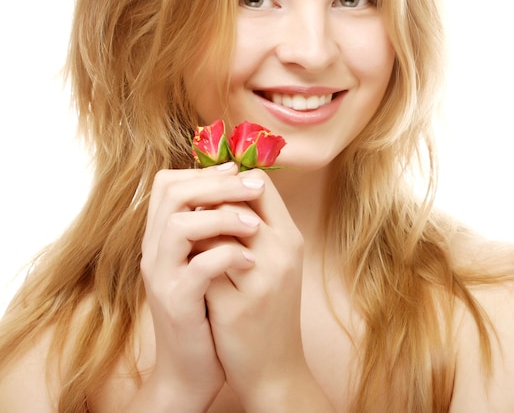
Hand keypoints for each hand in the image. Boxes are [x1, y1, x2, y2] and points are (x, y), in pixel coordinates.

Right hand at [139, 162, 263, 408]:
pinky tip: (251, 260)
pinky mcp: (177, 303)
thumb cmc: (205, 308)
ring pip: (179, 224)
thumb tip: (234, 184)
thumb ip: (208, 227)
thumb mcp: (204, 260)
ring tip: (254, 225)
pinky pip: (199, 268)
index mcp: (161, 237)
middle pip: (172, 193)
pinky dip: (228, 256)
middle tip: (252, 186)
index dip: (202, 171)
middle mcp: (155, 251)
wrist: (190, 368)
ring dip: (222, 216)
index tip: (236, 171)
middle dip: (217, 182)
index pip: (167, 183)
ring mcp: (163, 277)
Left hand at [205, 169, 312, 408]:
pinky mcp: (235, 308)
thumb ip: (257, 226)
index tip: (213, 190)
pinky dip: (191, 258)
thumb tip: (221, 189)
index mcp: (291, 238)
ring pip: (215, 229)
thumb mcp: (276, 261)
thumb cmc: (272, 307)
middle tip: (194, 210)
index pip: (262, 184)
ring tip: (188, 234)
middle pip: (236, 200)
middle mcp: (281, 253)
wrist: (276, 368)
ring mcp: (260, 281)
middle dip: (208, 201)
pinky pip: (203, 266)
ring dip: (196, 228)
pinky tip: (186, 263)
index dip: (231, 181)